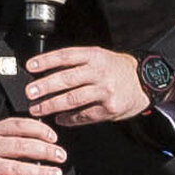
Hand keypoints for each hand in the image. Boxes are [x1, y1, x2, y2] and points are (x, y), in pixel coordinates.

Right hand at [0, 110, 67, 174]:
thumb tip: (36, 136)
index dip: (40, 130)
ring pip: (16, 167)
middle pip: (21, 145)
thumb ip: (5, 135)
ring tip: (54, 174)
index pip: (19, 125)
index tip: (54, 137)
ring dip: (39, 171)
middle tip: (60, 156)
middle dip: (45, 151)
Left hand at [19, 42, 147, 130]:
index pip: (66, 56)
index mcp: (94, 56)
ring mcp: (105, 91)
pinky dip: (69, 118)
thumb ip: (76, 63)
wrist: (145, 82)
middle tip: (30, 92)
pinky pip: (84, 115)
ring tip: (37, 109)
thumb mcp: (98, 56)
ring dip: (52, 105)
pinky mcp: (110, 109)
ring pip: (73, 99)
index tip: (30, 66)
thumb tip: (46, 71)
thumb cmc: (115, 69)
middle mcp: (99, 72)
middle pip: (67, 79)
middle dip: (45, 86)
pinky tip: (58, 119)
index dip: (46, 61)